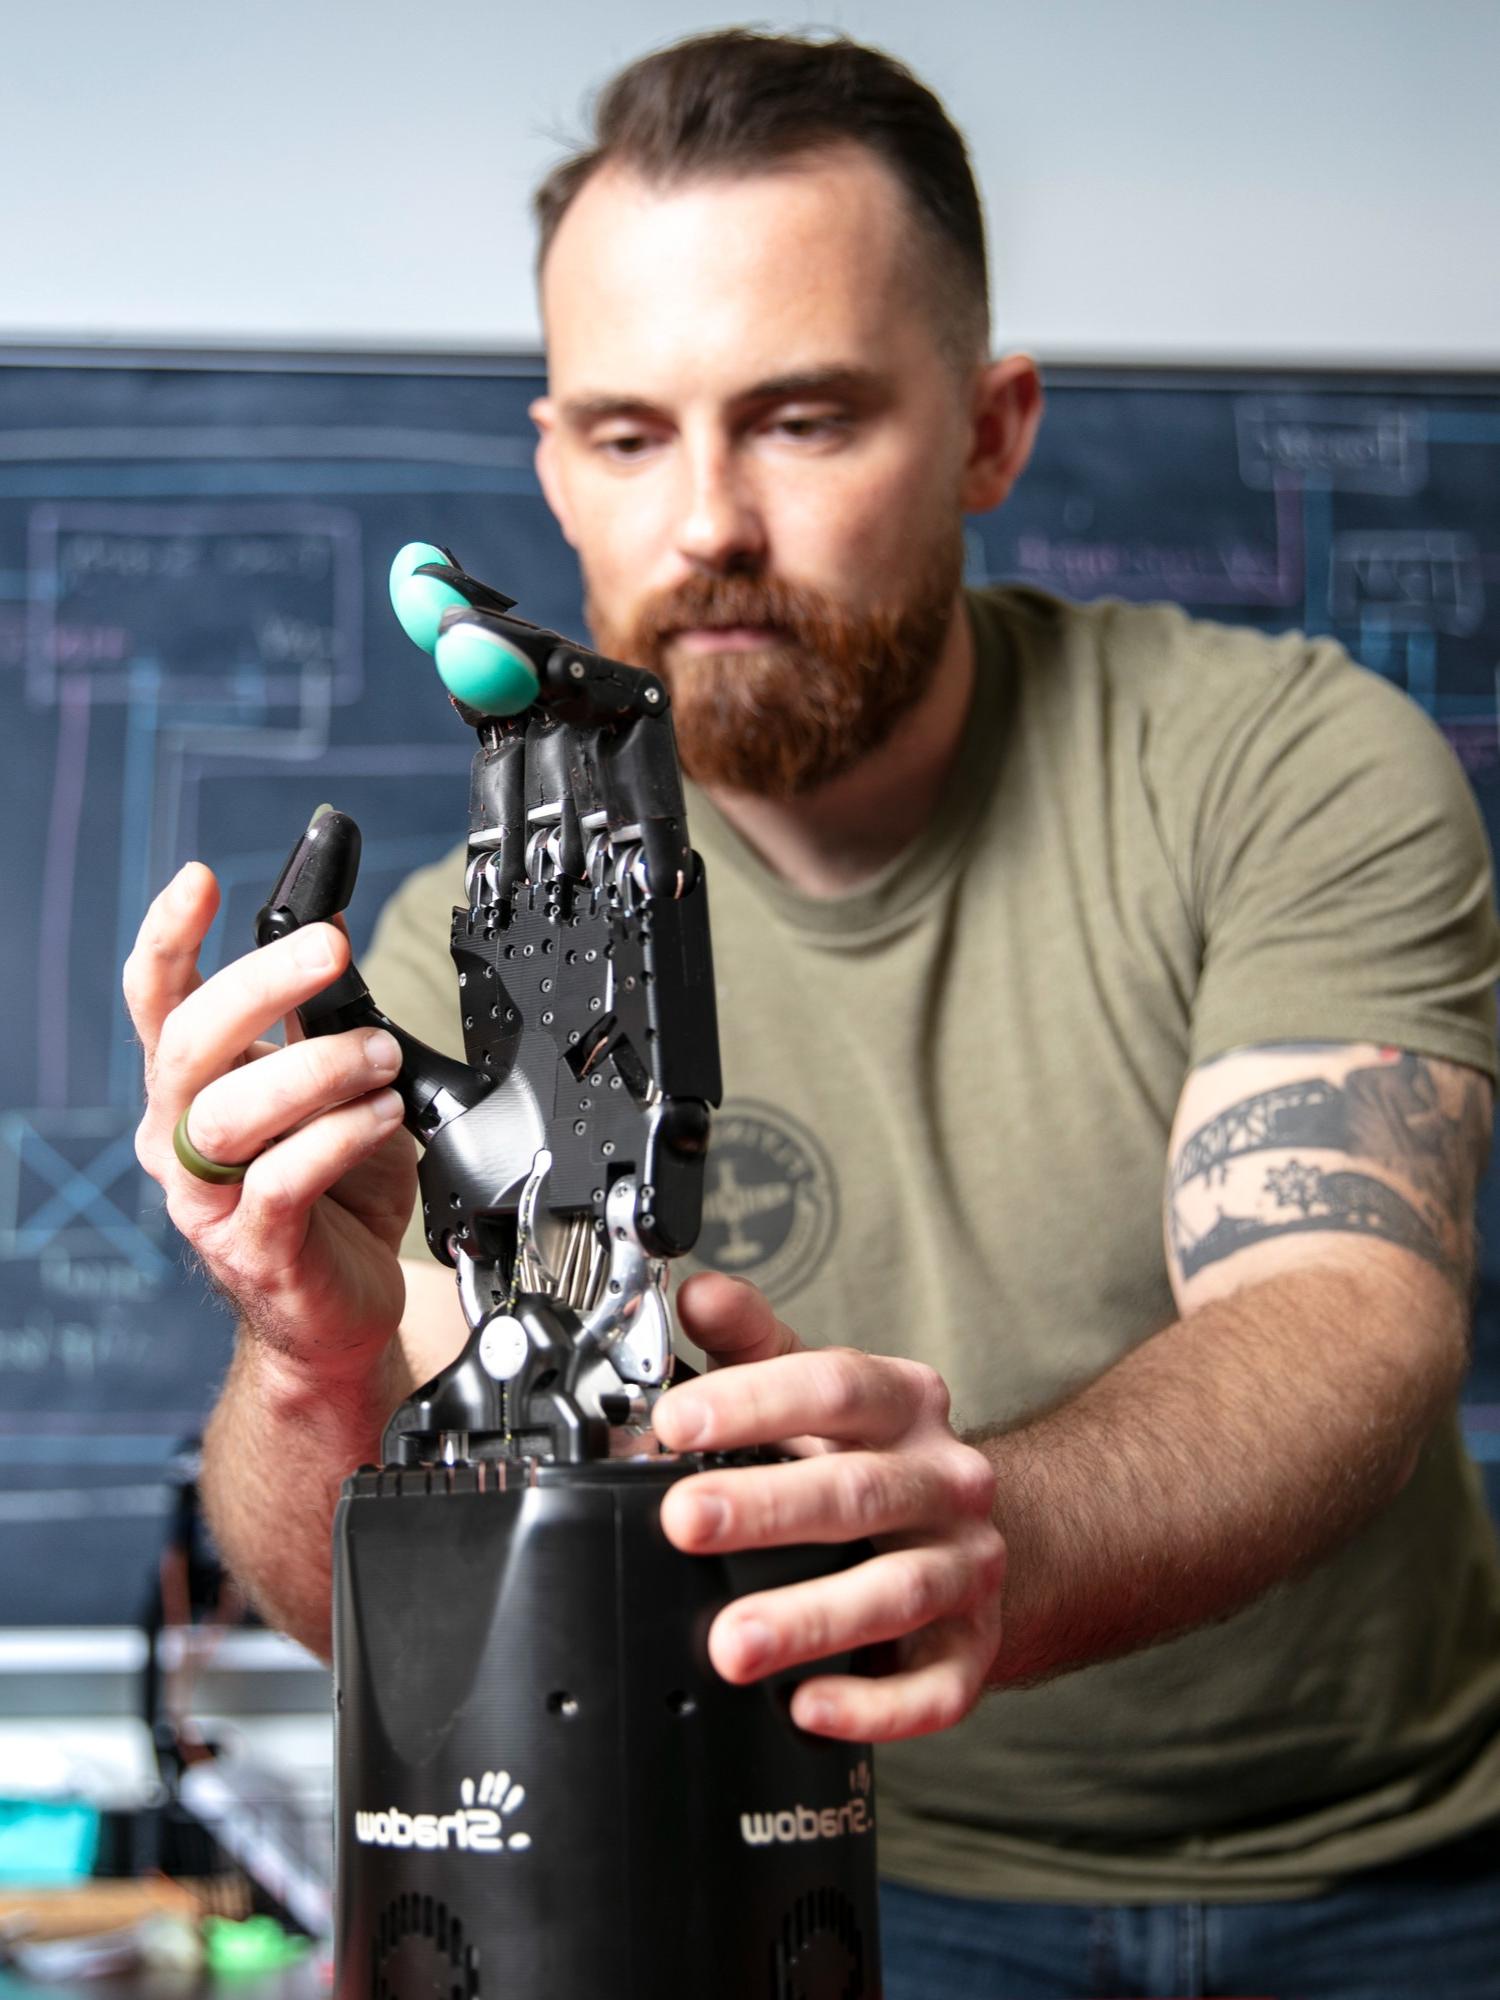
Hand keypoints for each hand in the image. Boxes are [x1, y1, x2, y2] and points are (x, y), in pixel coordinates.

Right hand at [124, 863, 416, 1376]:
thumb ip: (318, 1020)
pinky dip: (337, 1137)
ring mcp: (206, 1197)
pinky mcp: (252, 1248)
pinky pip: (281, 1180)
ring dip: (315, 1068)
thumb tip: (326, 927)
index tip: (201, 879)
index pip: (157, 999)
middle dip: (259, 983)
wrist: (345, 1304)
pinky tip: (381, 1118)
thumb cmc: (336, 1192)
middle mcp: (179, 1136)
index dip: (170, 935)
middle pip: (188, 1043)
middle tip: (330, 948)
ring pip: (229, 1114)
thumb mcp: (332, 1087)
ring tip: (380, 1058)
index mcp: (191, 1085)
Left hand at [653, 1274, 1004, 1741]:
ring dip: (809, 1619)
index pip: (837, 1387)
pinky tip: (808, 1708)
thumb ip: (750, 1341)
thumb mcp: (814, 1385)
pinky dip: (873, 1705)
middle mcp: (945, 1479)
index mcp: (905, 1403)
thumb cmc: (868, 1456)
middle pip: (859, 1490)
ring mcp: (966, 1567)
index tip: (675, 1421)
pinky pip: (935, 1689)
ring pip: (895, 1592)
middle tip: (685, 1522)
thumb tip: (693, 1294)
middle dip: (767, 1509)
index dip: (754, 1400)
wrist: (967, 1537)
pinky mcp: (973, 1650)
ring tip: (731, 1644)